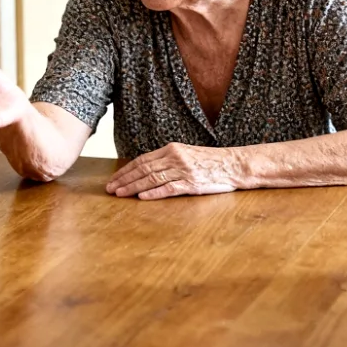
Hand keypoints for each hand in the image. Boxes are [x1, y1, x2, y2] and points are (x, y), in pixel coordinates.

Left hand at [106, 143, 240, 199]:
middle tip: (110, 189)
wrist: (235, 164)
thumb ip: (168, 160)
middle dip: (124, 180)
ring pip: (152, 178)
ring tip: (120, 194)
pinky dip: (154, 193)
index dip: (125, 171)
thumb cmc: (211, 162)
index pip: (142, 160)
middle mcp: (175, 158)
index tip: (114, 179)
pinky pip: (169, 188)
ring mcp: (184, 171)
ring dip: (133, 187)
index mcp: (172, 149)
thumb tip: (147, 170)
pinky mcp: (192, 183)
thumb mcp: (187, 155)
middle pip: (143, 169)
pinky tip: (142, 197)